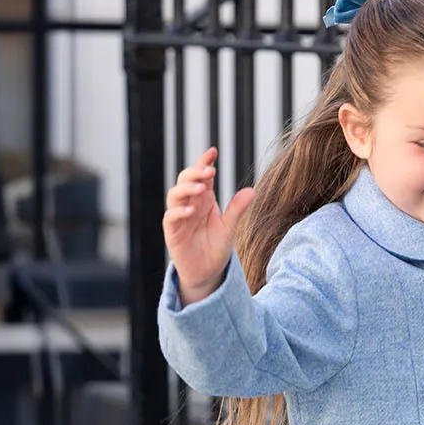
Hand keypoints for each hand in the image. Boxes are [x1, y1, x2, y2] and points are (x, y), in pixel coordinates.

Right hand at [163, 147, 256, 301]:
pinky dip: (178, 212)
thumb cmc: (216, 247)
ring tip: (200, 188)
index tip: (213, 151)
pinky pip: (170, 218)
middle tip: (210, 171)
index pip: (201, 175)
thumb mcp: (230, 227)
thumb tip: (252, 190)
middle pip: (185, 180)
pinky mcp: (172, 232)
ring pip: (175, 195)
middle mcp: (190, 204)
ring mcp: (179, 217)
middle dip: (195, 172)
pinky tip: (189, 210)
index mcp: (204, 199)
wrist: (207, 273)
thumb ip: (237, 209)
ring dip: (186, 189)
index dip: (204, 162)